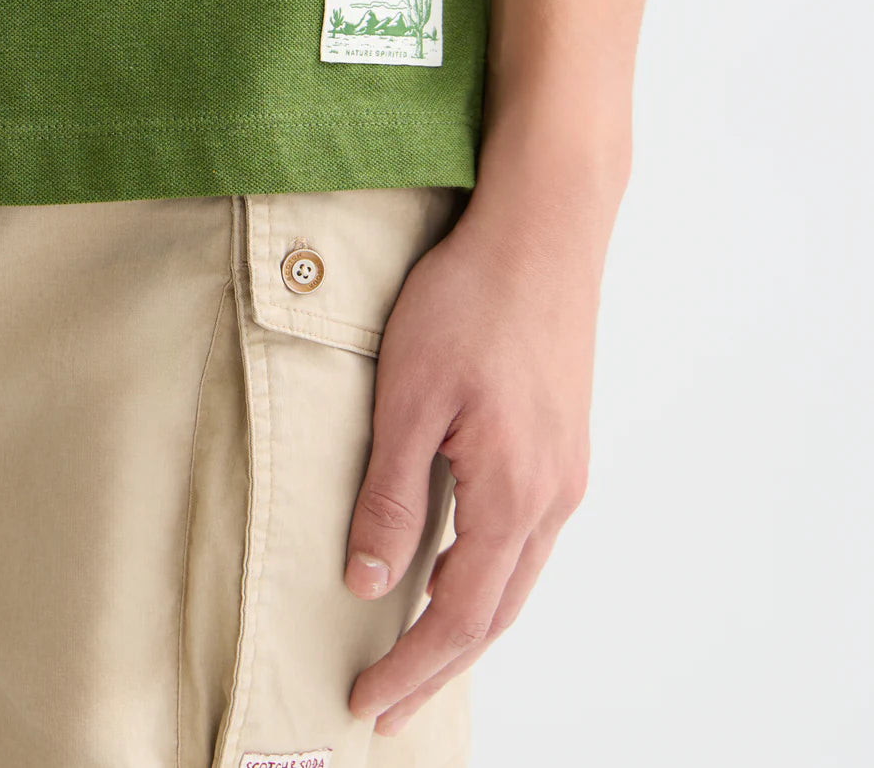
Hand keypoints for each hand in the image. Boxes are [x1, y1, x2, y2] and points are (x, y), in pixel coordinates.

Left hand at [344, 134, 624, 735]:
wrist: (542, 230)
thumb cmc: (471, 300)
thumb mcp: (409, 399)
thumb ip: (391, 498)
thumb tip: (368, 582)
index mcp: (513, 494)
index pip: (459, 615)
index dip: (412, 667)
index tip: (367, 703)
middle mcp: (552, 494)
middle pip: (496, 611)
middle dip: (439, 664)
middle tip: (387, 703)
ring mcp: (566, 468)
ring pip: (517, 576)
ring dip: (467, 622)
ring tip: (418, 651)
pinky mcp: (564, 438)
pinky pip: (529, 536)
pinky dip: (490, 574)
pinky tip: (459, 565)